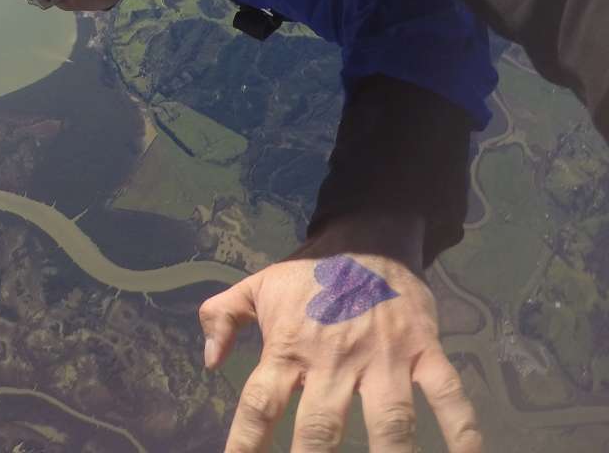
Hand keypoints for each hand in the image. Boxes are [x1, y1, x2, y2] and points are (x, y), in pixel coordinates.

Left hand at [199, 215, 481, 451]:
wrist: (367, 237)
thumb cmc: (309, 275)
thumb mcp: (257, 287)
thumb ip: (223, 317)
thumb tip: (207, 360)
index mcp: (288, 348)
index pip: (260, 404)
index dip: (246, 442)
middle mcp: (333, 360)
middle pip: (322, 426)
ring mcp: (383, 358)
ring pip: (389, 421)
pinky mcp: (424, 351)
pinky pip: (448, 395)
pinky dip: (462, 429)